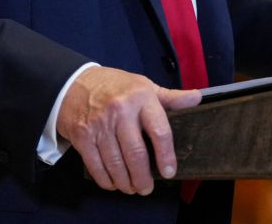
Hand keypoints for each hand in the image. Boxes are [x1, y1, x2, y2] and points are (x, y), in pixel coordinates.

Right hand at [55, 66, 200, 194]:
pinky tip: (113, 183)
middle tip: (146, 188)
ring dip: (125, 182)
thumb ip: (170, 97)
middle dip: (143, 177)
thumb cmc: (116, 87)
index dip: (166, 156)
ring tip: (131, 187)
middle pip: (136, 153)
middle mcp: (120, 110)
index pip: (159, 131)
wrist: (74, 83)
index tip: (169, 172)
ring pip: (115, 163)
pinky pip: (95, 165)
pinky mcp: (81, 135)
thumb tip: (197, 98)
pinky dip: (105, 179)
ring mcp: (99, 124)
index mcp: (141, 97)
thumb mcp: (145, 86)